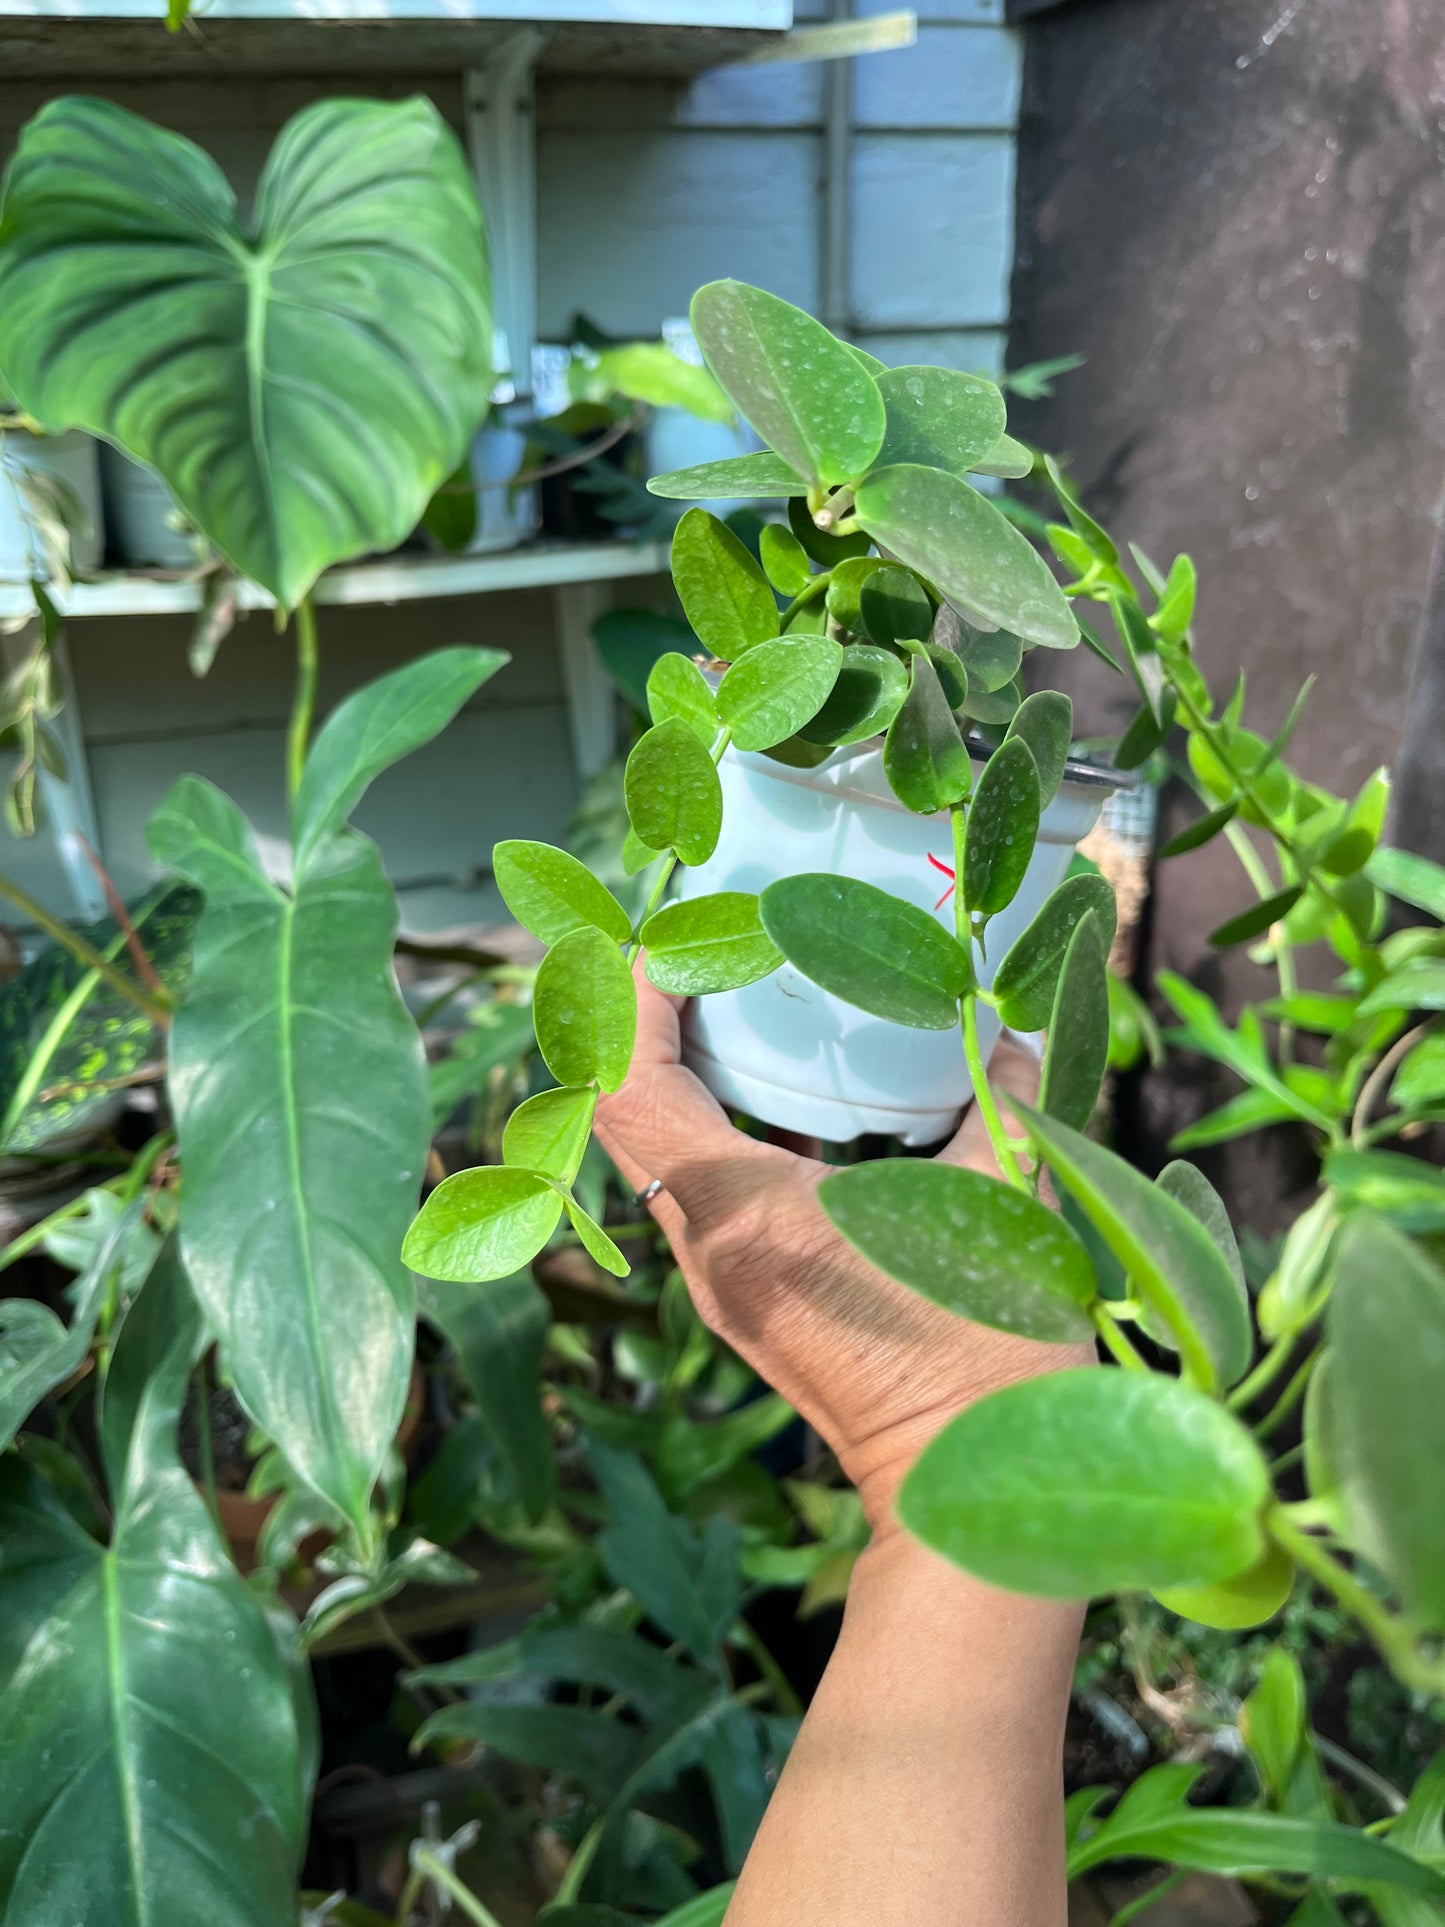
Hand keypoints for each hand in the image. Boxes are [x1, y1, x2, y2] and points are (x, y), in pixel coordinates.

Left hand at [595, 971, 1091, 1528]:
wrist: (969, 1486)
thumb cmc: (983, 1348)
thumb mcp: (1000, 1202)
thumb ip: (1001, 1105)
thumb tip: (1009, 1043)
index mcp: (739, 1213)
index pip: (626, 1086)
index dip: (627, 1002)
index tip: (666, 942)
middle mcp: (707, 1249)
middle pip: (626, 1115)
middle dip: (647, 1027)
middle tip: (702, 960)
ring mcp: (722, 1284)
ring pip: (661, 1157)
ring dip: (683, 1079)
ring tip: (741, 1014)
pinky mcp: (749, 1303)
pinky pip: (704, 1195)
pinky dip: (724, 1133)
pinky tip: (794, 1104)